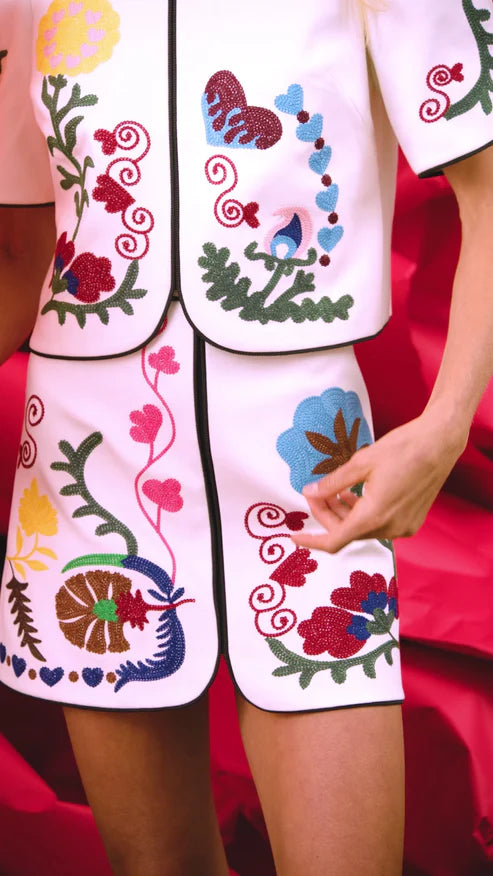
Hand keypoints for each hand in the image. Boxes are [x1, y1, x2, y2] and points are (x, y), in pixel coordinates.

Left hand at [291, 411, 467, 553]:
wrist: (439, 443)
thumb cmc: (401, 449)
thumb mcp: (359, 463)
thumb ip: (332, 483)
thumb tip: (310, 493)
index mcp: (373, 516)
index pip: (334, 541)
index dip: (311, 541)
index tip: (294, 536)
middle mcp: (389, 528)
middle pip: (347, 532)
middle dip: (327, 515)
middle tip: (315, 493)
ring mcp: (403, 527)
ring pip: (363, 529)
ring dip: (345, 514)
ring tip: (335, 492)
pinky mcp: (411, 521)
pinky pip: (380, 525)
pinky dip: (364, 514)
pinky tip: (356, 495)